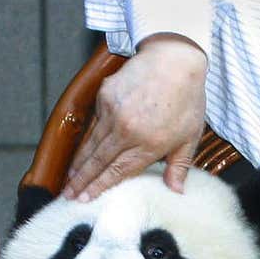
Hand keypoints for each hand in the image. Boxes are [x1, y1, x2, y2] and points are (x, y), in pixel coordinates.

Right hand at [63, 34, 206, 200]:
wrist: (174, 59)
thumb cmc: (186, 98)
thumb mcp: (190, 135)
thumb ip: (179, 164)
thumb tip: (176, 190)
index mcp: (148, 144)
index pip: (118, 172)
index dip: (100, 187)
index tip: (85, 199)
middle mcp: (128, 131)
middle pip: (99, 162)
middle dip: (82, 181)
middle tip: (69, 195)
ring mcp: (114, 113)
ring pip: (91, 145)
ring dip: (79, 164)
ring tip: (69, 179)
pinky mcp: (105, 97)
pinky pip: (94, 124)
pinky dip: (85, 140)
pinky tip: (79, 153)